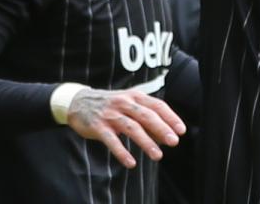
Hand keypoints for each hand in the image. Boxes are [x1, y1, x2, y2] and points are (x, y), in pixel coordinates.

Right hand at [67, 88, 185, 167]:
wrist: (78, 101)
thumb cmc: (110, 105)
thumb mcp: (129, 105)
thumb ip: (146, 118)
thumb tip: (166, 135)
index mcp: (135, 96)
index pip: (157, 105)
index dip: (170, 117)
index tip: (181, 130)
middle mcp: (124, 103)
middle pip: (146, 116)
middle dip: (162, 129)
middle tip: (174, 142)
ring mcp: (110, 114)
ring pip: (132, 128)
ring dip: (146, 142)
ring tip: (158, 156)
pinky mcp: (98, 126)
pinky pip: (111, 141)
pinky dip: (122, 152)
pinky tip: (131, 163)